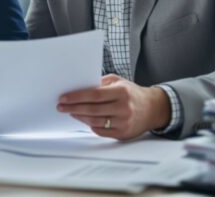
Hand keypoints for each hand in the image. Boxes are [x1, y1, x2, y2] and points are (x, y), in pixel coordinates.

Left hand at [56, 74, 170, 139]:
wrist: (153, 108)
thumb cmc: (132, 93)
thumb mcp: (118, 81)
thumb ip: (100, 83)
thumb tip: (79, 87)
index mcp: (122, 92)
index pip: (94, 95)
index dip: (76, 97)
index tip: (64, 97)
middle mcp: (123, 108)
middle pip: (92, 109)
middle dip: (73, 108)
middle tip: (61, 106)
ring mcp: (124, 122)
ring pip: (95, 121)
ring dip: (79, 117)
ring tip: (70, 112)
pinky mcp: (123, 134)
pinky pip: (100, 131)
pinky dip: (89, 125)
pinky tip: (83, 119)